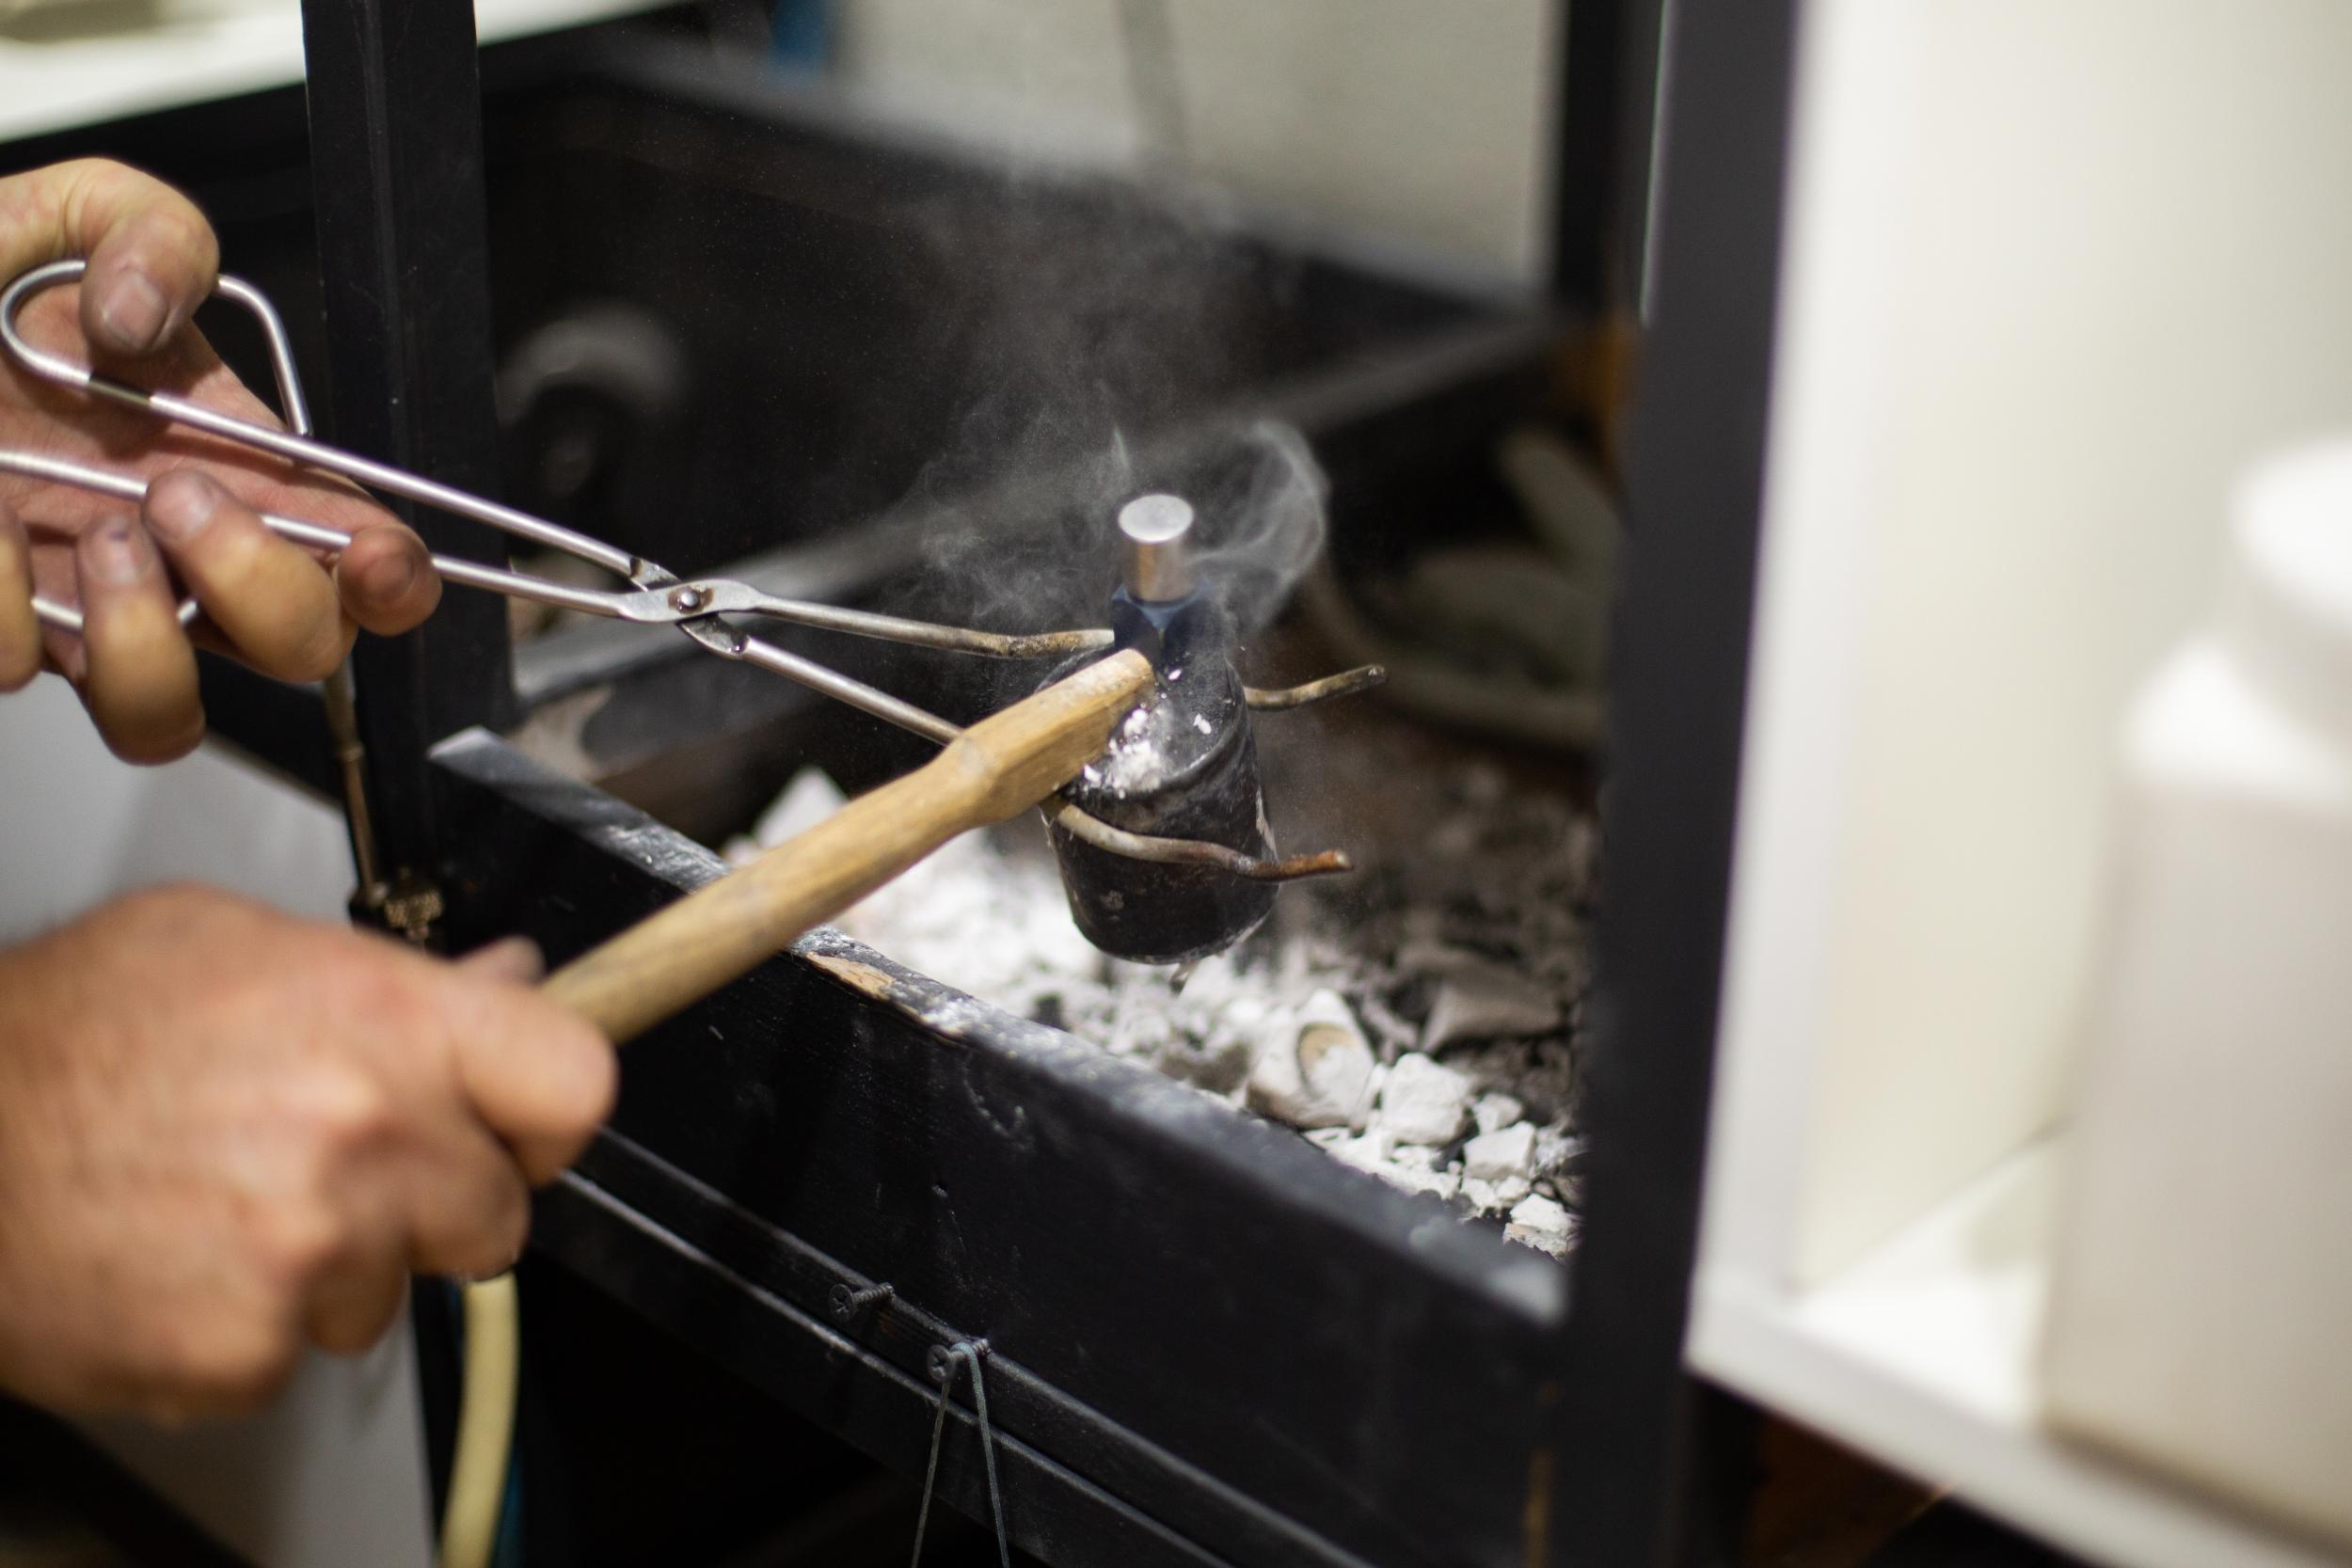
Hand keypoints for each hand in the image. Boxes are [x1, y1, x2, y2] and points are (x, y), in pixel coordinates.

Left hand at [0, 159, 442, 761]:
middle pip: (303, 651)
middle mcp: (174, 560)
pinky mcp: (7, 634)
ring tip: (86, 535)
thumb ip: (147, 230)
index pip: (365, 562)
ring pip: (166, 718)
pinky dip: (2, 606)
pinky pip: (20, 671)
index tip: (370, 556)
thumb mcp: (63, 216)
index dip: (395, 580)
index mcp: (232, 470)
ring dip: (144, 639)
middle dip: (261, 584)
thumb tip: (144, 317)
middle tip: (177, 497)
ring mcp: (83, 614)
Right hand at [0, 886, 615, 1421]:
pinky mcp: (245, 1349)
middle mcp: (364, 1135)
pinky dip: (250, 1322)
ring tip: (231, 1199)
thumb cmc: (58, 1037)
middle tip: (345, 1165)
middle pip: (498, 1211)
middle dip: (437, 1198)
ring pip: (396, 1291)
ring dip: (338, 1263)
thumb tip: (505, 979)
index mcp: (383, 1022)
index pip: (573, 1082)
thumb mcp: (230, 944)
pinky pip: (299, 1351)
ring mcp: (310, 1252)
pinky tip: (183, 1257)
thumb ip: (393, 971)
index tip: (523, 1120)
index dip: (549, 1110)